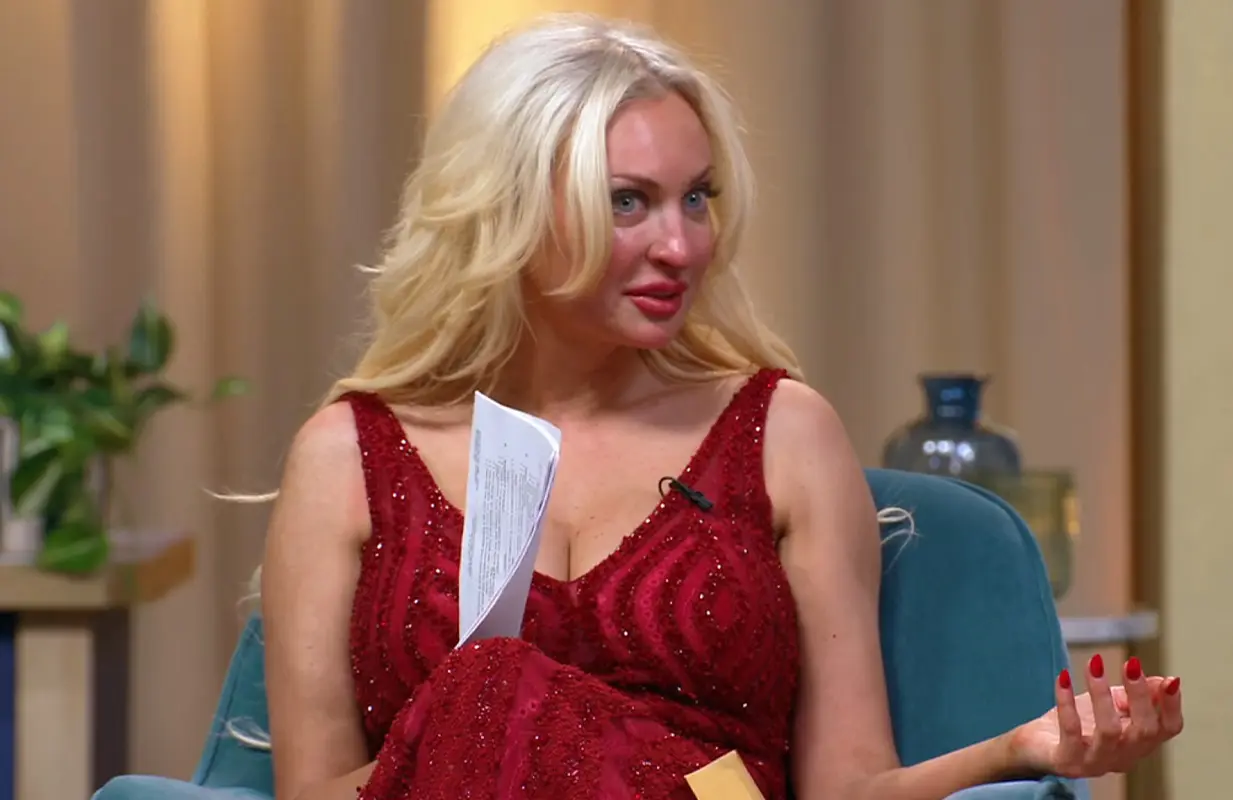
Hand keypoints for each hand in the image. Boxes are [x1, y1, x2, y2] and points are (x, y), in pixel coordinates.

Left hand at [1008, 654, 1183, 778]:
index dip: (1173, 706)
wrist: (1036, 747)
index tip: (1171, 679)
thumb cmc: (1079, 724)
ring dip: (1102, 695)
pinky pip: (1071, 730)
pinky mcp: (1067, 761)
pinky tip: (1063, 677)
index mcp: (1139, 743)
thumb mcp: (1111, 705)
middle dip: (1140, 696)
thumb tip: (1164, 680)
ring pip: (1109, 731)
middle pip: (1144, 731)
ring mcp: (1095, 762)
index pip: (1167, 729)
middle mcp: (1123, 757)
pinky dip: (1067, 702)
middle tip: (1131, 664)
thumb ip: (1136, 695)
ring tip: (1094, 665)